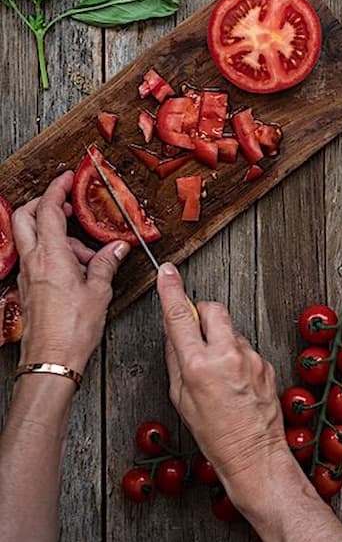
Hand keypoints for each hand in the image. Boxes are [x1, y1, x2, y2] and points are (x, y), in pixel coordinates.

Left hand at [13, 171, 129, 373]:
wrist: (52, 362)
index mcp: (51, 256)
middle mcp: (33, 262)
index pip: (47, 209)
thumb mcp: (99, 291)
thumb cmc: (72, 331)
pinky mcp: (28, 290)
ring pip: (31, 239)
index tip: (68, 178)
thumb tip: (116, 249)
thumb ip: (106, 264)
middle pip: (25, 217)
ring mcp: (28, 276)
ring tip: (86, 252)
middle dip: (43, 204)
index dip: (57, 189)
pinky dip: (53, 254)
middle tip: (67, 205)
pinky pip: (37, 260)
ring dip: (54, 234)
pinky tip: (77, 270)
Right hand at [157, 262, 291, 503]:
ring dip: (220, 339)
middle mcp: (226, 355)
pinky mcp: (265, 361)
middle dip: (201, 314)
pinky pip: (244, 346)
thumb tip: (174, 332)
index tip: (166, 272)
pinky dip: (236, 355)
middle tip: (196, 333)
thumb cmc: (214, 434)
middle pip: (211, 308)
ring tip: (218, 372)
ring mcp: (249, 356)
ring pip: (229, 328)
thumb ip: (176, 359)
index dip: (171, 290)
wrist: (254, 454)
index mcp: (198, 365)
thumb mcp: (181, 398)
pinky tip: (234, 381)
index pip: (180, 316)